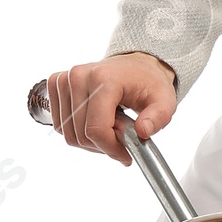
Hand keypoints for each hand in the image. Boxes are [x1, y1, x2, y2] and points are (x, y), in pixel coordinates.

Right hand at [46, 53, 176, 165]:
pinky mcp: (56, 84)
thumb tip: (143, 131)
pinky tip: (95, 121)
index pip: (96, 129)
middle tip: (122, 137)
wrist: (135, 66)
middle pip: (81, 135)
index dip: (111, 149)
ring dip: (90, 140)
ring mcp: (64, 80)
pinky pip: (61, 124)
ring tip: (110, 127)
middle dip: (103, 145)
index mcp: (103, 78)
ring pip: (69, 133)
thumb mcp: (164, 101)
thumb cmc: (148, 83)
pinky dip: (77, 131)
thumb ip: (157, 118)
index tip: (126, 155)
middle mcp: (79, 76)